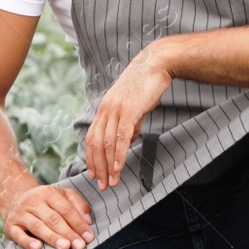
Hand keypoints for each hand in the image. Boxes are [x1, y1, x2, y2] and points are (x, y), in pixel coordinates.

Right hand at [4, 184, 94, 248]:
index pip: (66, 209)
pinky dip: (27, 242)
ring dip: (52, 237)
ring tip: (65, 247)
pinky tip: (37, 247)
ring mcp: (20, 213)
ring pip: (38, 226)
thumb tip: (88, 221)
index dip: (78, 223)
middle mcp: (33, 201)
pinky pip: (18, 235)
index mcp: (48, 193)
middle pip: (53, 218)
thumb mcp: (62, 196)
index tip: (89, 237)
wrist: (14, 199)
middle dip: (68, 233)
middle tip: (80, 246)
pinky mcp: (10, 225)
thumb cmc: (45, 202)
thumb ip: (78, 205)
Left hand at [86, 43, 173, 189]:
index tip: (94, 173)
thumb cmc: (146, 84)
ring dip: (108, 166)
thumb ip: (129, 124)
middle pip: (96, 144)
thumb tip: (127, 142)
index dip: (91, 157)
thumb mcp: (133, 106)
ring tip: (111, 182)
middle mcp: (105, 109)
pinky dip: (118, 155)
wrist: (156, 64)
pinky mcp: (128, 111)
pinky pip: (120, 138)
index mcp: (104, 108)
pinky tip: (119, 168)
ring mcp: (115, 110)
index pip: (92, 137)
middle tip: (101, 185)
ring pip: (106, 144)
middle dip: (98, 167)